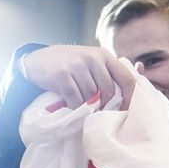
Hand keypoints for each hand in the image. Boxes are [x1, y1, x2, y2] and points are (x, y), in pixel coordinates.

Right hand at [22, 44, 137, 109]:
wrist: (38, 60)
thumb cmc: (70, 65)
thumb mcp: (90, 62)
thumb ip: (107, 73)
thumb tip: (130, 94)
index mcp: (104, 55)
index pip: (126, 78)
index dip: (129, 97)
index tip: (126, 111)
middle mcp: (92, 58)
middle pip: (108, 91)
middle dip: (104, 105)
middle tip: (98, 112)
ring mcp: (76, 65)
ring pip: (91, 96)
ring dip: (87, 106)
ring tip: (81, 105)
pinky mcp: (62, 75)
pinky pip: (75, 99)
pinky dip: (74, 106)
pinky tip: (71, 105)